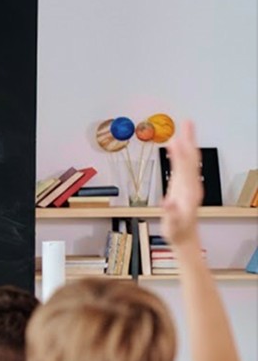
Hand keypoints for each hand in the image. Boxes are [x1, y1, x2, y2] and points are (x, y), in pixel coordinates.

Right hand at [160, 120, 202, 248]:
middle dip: (189, 140)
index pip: (184, 167)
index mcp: (188, 191)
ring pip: (189, 160)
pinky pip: (184, 166)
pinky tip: (177, 148)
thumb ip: (171, 213)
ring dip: (188, 143)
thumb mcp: (173, 225)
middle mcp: (191, 185)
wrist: (185, 238)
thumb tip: (168, 201)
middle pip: (190, 158)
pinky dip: (181, 154)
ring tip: (184, 129)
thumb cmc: (177, 232)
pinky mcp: (185, 186)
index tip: (175, 139)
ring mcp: (189, 184)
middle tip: (187, 122)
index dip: (180, 152)